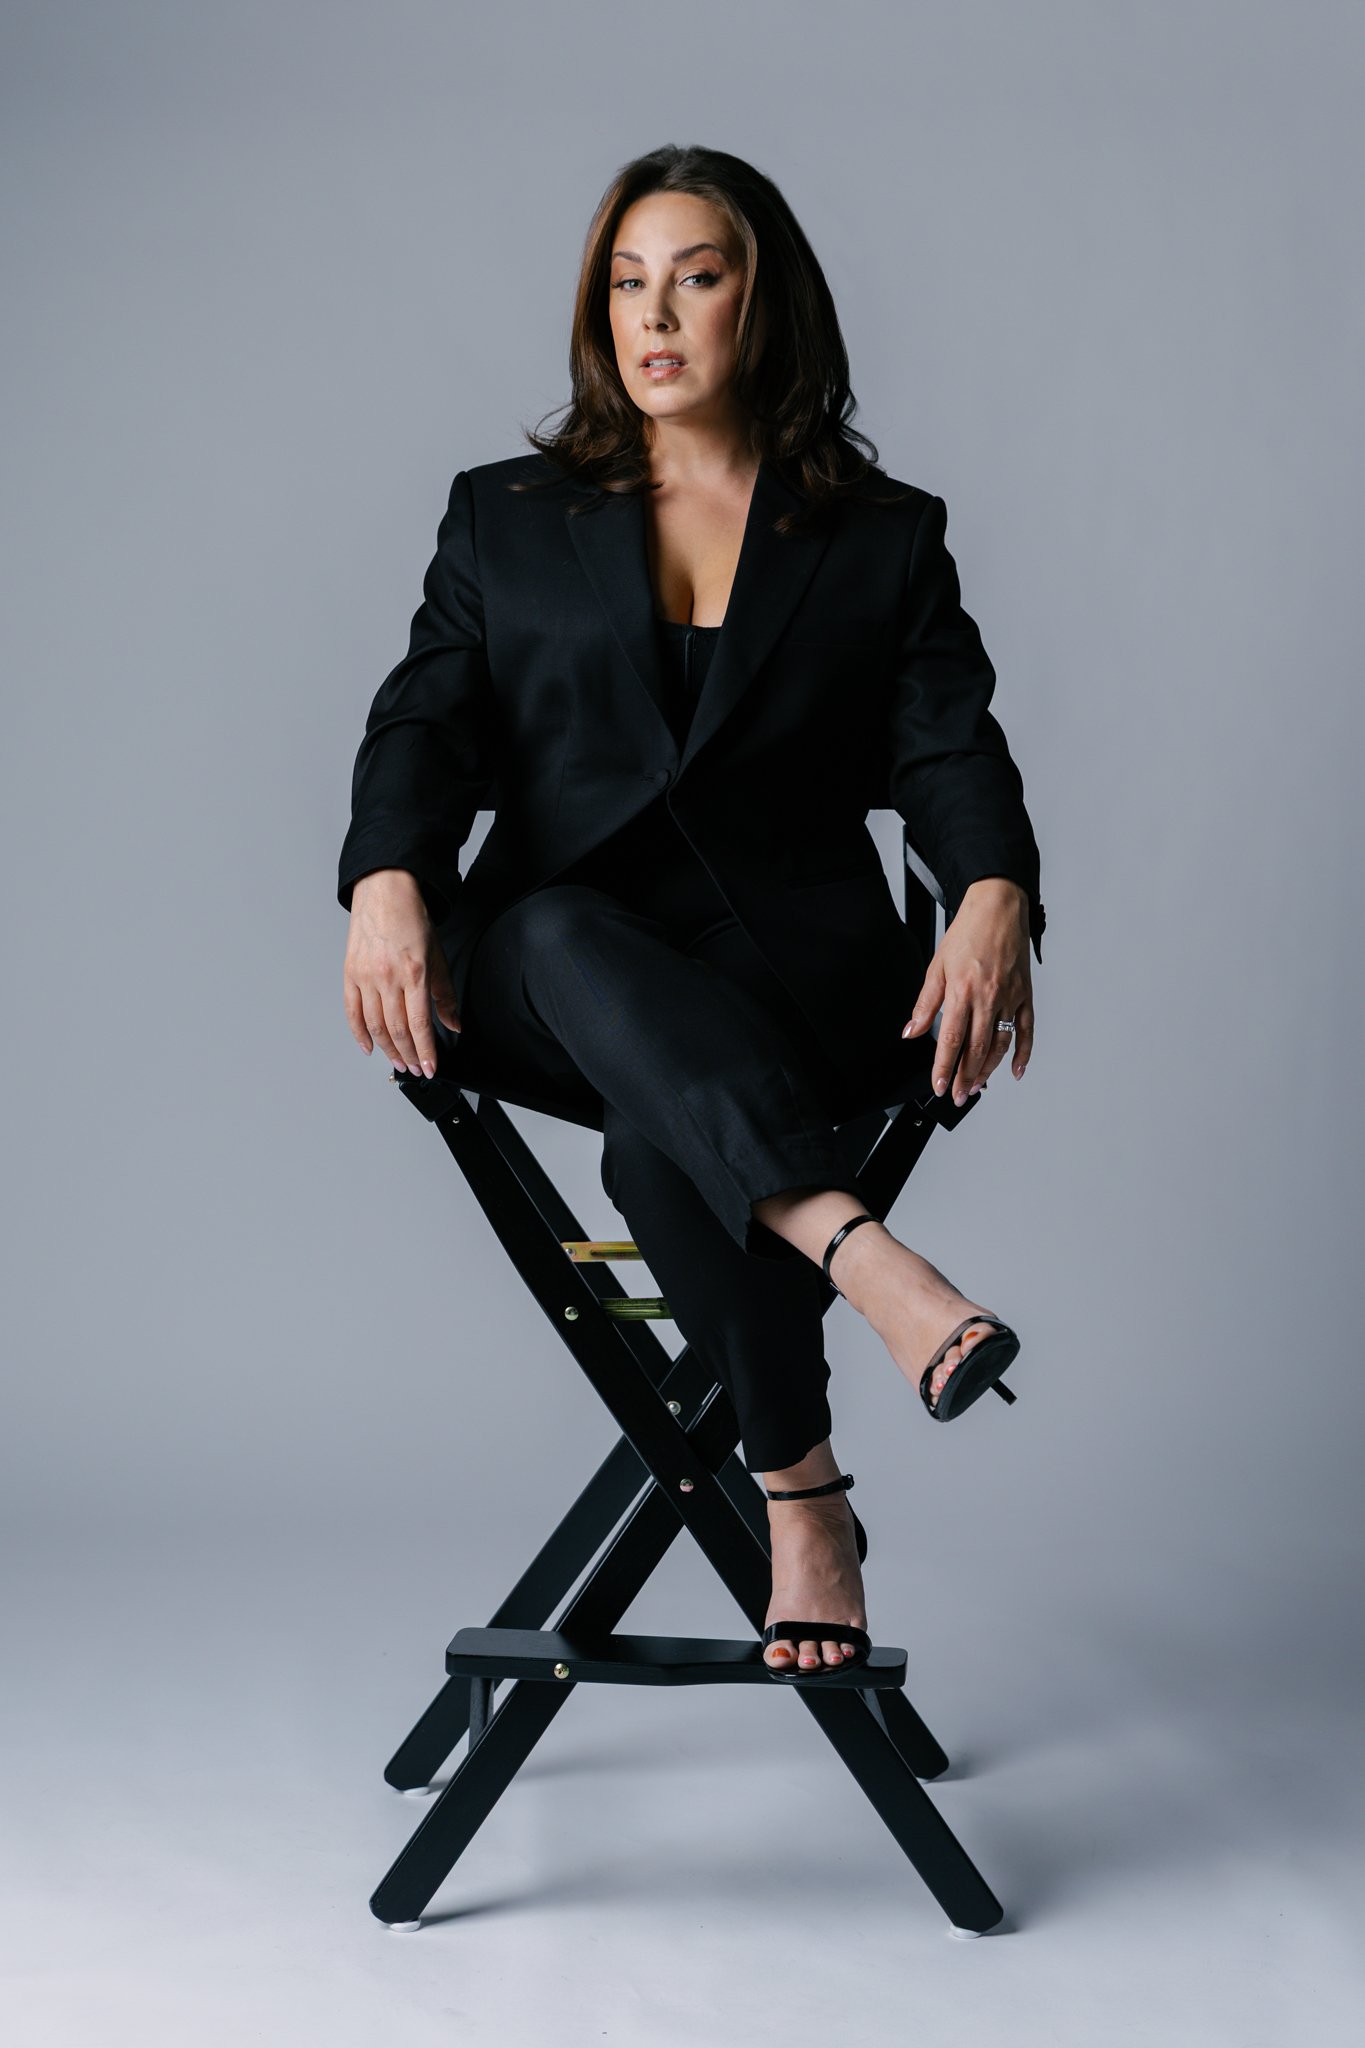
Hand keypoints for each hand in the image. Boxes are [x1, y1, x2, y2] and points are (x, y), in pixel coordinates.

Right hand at [343, 869, 461, 1076]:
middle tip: (414, 1068)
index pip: (419, 1024)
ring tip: (398, 1062)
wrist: (384, 891)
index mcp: (414, 973)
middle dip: (407, 1055)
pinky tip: (369, 1047)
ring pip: (375, 1025)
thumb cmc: (411, 919)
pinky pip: (352, 1011)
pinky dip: (359, 1033)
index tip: (429, 1068)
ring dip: (387, 1049)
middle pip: (396, 1030)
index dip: (425, 1051)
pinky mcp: (350, 974)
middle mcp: (388, 977)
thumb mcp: (437, 956)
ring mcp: (366, 977)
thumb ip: (445, 995)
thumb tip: (454, 1024)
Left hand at [900, 878, 1033, 1103]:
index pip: (952, 1039)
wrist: (1000, 907)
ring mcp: (1010, 998)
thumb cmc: (968, 932)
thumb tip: (912, 1031)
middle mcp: (989, 998)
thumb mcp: (937, 965)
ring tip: (976, 1086)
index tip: (938, 1085)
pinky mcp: (1025, 995)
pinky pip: (1026, 1031)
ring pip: (1000, 1044)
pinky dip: (1022, 1054)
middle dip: (965, 1077)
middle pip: (977, 1048)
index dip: (944, 1066)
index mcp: (962, 990)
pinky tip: (1014, 1071)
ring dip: (988, 1070)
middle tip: (957, 1095)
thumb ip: (925, 1003)